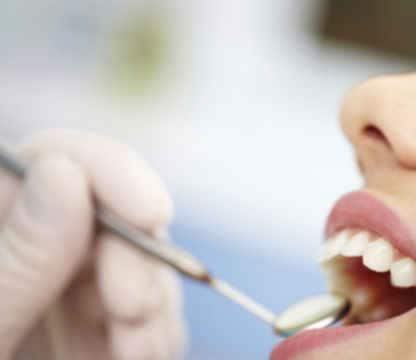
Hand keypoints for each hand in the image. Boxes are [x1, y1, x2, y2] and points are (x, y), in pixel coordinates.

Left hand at [0, 130, 185, 359]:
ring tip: (137, 350)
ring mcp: (74, 291)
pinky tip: (143, 353)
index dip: (108, 171)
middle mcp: (41, 248)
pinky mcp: (106, 330)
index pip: (51, 160)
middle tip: (133, 309)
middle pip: (113, 213)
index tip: (151, 211)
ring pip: (145, 262)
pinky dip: (159, 334)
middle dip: (138, 256)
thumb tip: (65, 174)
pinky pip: (155, 313)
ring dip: (154, 302)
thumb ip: (18, 260)